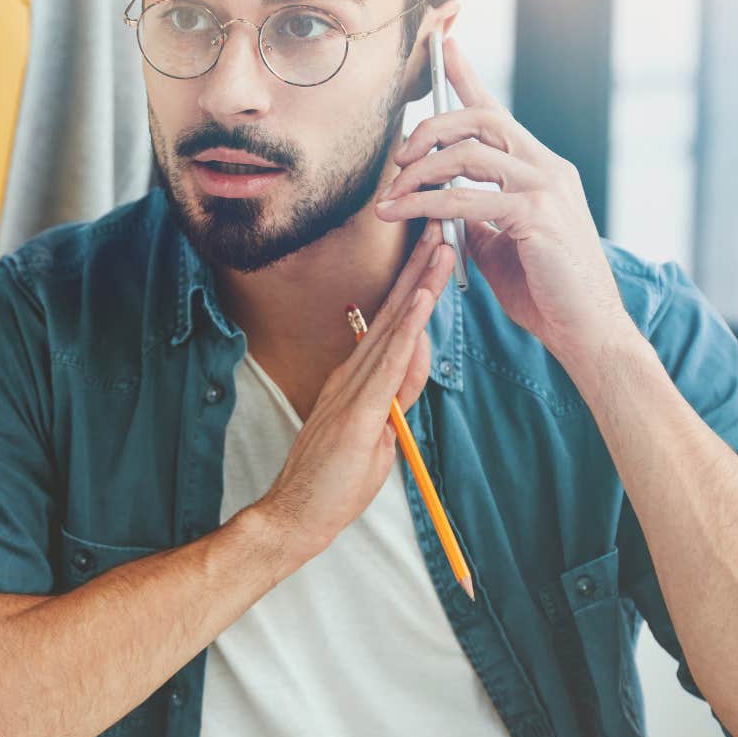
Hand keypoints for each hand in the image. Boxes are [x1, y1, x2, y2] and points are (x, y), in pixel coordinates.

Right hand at [248, 230, 453, 574]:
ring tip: (442, 245)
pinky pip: (387, 362)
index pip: (393, 324)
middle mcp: (352, 373)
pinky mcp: (358, 410)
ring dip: (420, 283)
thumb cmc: (332, 482)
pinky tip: (420, 301)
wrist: (295, 514)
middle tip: (441, 221)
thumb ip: (396, 396)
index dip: (415, 284)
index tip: (435, 249)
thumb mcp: (377, 434)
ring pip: (393, 326)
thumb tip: (415, 365)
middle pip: (394, 310)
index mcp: (356, 378)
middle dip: (420, 265)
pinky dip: (406, 328)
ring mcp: (352, 389)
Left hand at [374, 37, 632, 362]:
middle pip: (480, 117)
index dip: (466, 75)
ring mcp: (545, 188)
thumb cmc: (545, 288)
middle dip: (429, 128)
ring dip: (418, 172)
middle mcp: (546, 167)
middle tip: (397, 159)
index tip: (443, 44)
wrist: (587, 329)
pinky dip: (425, 204)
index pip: (497, 109)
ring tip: (388, 199)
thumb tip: (436, 199)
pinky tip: (401, 215)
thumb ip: (474, 212)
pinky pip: (466, 198)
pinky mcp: (536, 216)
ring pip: (469, 152)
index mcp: (539, 167)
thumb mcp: (499, 242)